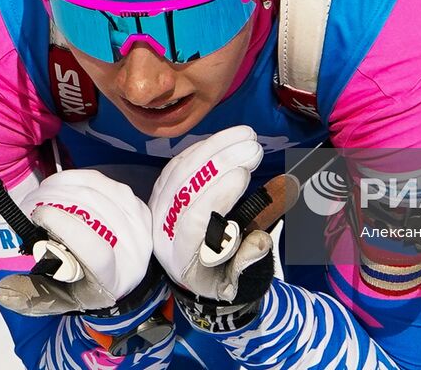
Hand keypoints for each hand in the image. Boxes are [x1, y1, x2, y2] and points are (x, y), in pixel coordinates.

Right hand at [0, 169, 153, 316]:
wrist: (120, 277)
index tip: (39, 214)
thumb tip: (2, 285)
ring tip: (40, 193)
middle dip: (57, 200)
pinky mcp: (137, 205)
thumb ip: (33, 290)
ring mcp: (140, 226)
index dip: (67, 228)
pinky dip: (77, 178)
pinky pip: (104, 182)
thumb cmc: (81, 287)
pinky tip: (57, 183)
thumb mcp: (57, 297)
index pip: (96, 251)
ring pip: (100, 192)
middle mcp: (134, 253)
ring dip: (64, 186)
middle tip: (29, 202)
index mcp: (114, 280)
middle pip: (96, 214)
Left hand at [149, 126, 271, 304]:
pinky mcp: (164, 190)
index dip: (216, 195)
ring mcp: (159, 206)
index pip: (192, 219)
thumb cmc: (217, 279)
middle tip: (254, 147)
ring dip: (214, 147)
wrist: (192, 277)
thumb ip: (246, 264)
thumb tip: (260, 241)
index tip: (243, 175)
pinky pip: (179, 162)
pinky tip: (227, 138)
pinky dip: (204, 147)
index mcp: (179, 254)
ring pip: (181, 169)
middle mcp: (162, 228)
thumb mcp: (234, 284)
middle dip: (220, 162)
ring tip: (247, 135)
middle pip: (185, 187)